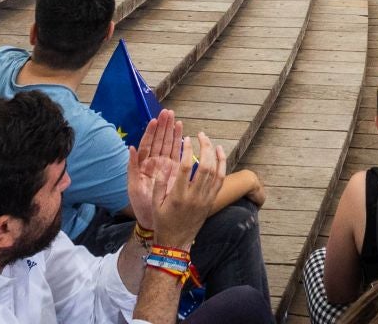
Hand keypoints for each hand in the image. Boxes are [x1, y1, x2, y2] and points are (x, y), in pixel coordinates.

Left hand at [126, 109, 184, 233]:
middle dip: (163, 126)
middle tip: (168, 112)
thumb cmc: (140, 204)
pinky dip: (178, 143)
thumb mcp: (132, 187)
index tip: (155, 120)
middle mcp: (153, 163)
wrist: (151, 219)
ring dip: (171, 131)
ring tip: (175, 118)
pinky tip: (181, 134)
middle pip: (159, 141)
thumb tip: (130, 147)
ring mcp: (164, 166)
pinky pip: (175, 154)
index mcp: (143, 165)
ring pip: (168, 145)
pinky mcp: (173, 171)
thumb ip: (131, 167)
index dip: (150, 132)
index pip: (147, 144)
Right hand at [152, 130, 226, 249]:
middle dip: (205, 147)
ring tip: (210, 141)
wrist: (175, 242)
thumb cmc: (162, 222)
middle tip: (201, 135)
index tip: (186, 139)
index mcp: (178, 195)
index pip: (186, 167)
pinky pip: (220, 181)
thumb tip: (164, 162)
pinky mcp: (211, 202)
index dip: (187, 150)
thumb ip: (160, 183)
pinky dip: (222, 166)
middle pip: (205, 166)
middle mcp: (194, 196)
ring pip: (215, 172)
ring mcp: (205, 199)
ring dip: (215, 154)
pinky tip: (220, 154)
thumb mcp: (155, 203)